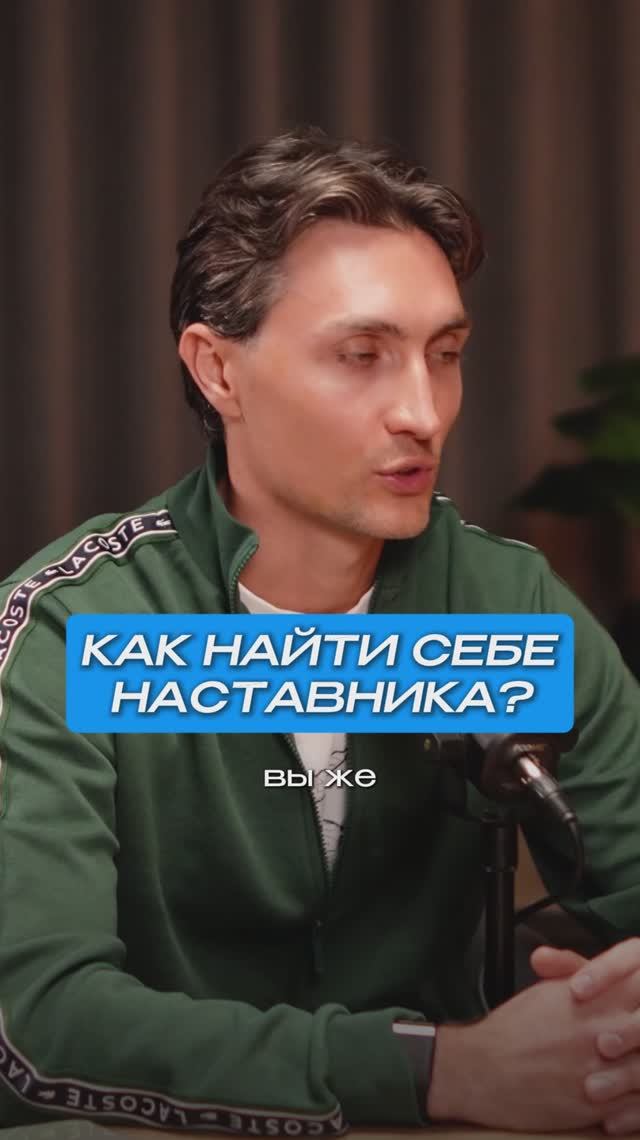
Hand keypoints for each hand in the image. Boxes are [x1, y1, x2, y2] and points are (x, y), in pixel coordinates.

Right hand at [530, 939, 639, 1133]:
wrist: (484, 1069)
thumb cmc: (513, 1029)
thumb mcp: (549, 990)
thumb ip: (584, 979)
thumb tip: (612, 974)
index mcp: (596, 997)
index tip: (637, 1000)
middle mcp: (606, 1029)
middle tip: (634, 1036)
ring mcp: (606, 1068)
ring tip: (631, 1062)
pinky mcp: (600, 1105)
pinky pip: (637, 1104)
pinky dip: (635, 1098)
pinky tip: (622, 1092)